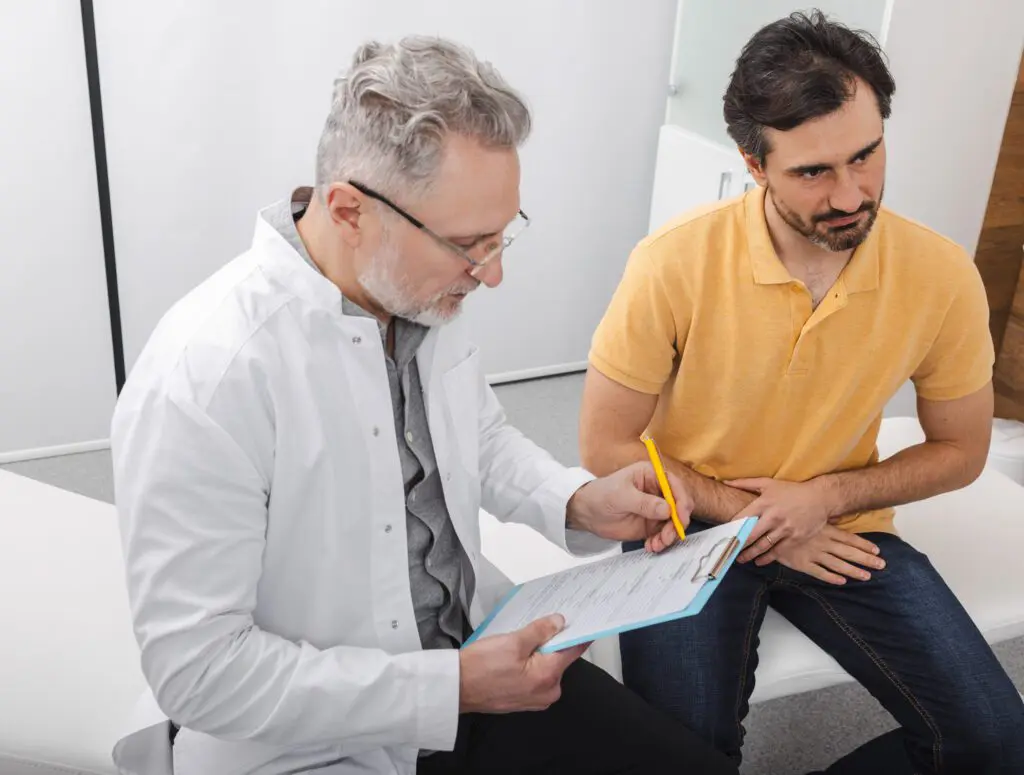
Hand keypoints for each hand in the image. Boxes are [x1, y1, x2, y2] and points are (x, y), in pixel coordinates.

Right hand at [459, 614, 590, 713]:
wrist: (456, 688)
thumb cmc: (480, 668)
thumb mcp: (513, 641)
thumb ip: (540, 631)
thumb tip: (558, 622)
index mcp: (548, 676)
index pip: (573, 650)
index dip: (576, 632)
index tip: (579, 621)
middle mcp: (547, 692)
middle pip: (559, 659)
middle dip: (551, 641)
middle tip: (537, 624)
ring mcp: (535, 699)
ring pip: (545, 667)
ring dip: (538, 652)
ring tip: (519, 640)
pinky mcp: (524, 700)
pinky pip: (534, 677)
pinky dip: (529, 664)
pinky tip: (514, 654)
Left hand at [567, 462, 692, 552]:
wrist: (588, 512)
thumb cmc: (601, 495)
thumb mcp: (621, 496)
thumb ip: (644, 503)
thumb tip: (667, 509)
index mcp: (652, 475)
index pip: (675, 486)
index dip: (682, 501)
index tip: (680, 517)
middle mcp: (658, 491)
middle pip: (679, 506)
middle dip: (677, 523)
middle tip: (667, 536)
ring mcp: (656, 509)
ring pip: (674, 523)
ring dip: (669, 536)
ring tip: (657, 544)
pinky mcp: (652, 524)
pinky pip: (664, 534)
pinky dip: (661, 542)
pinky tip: (651, 546)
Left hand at [730, 477, 837, 563]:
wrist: (820, 498)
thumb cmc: (791, 490)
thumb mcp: (768, 484)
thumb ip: (745, 483)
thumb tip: (725, 482)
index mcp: (764, 503)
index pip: (742, 518)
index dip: (731, 529)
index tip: (724, 537)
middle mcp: (773, 517)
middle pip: (750, 535)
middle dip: (738, 546)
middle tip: (729, 552)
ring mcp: (785, 529)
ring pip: (763, 546)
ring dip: (750, 554)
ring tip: (741, 559)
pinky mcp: (795, 538)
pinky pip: (777, 551)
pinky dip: (767, 558)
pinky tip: (759, 561)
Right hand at [770, 524, 885, 584]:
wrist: (768, 525)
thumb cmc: (787, 517)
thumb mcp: (806, 515)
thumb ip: (820, 518)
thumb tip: (834, 517)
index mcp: (825, 530)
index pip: (849, 538)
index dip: (863, 545)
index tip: (877, 550)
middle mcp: (823, 542)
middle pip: (849, 552)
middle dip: (866, 559)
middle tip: (882, 565)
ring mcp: (814, 553)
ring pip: (838, 564)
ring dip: (854, 571)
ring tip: (867, 576)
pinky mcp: (802, 563)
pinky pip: (819, 572)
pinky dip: (831, 577)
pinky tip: (841, 581)